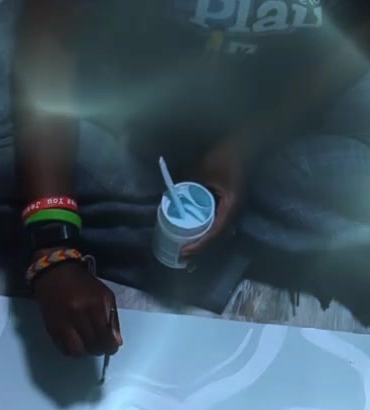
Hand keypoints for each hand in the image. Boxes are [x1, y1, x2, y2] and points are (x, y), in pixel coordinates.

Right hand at [33, 260, 122, 357]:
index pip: (106, 337)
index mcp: (94, 305)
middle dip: (99, 349)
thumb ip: (112, 319)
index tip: (112, 347)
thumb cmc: (83, 284)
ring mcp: (62, 323)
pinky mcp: (51, 328)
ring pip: (77, 352)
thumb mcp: (105, 295)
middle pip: (92, 346)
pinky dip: (72, 350)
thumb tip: (116, 342)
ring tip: (88, 345)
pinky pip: (64, 349)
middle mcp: (78, 315)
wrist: (54, 274)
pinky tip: (76, 343)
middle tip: (100, 345)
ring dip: (85, 352)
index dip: (111, 347)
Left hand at [182, 137, 244, 258]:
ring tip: (189, 260)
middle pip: (217, 241)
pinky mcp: (229, 210)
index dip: (199, 245)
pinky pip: (219, 230)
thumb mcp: (203, 169)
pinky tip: (197, 245)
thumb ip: (187, 182)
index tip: (184, 252)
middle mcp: (234, 213)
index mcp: (231, 206)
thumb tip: (168, 197)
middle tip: (182, 262)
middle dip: (200, 254)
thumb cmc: (225, 156)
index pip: (214, 233)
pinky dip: (208, 239)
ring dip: (204, 250)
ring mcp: (233, 212)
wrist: (243, 147)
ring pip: (219, 238)